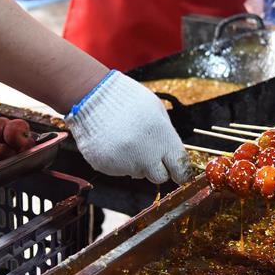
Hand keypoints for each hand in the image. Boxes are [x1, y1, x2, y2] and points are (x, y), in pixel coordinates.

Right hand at [64, 71, 191, 183]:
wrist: (93, 96)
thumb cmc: (128, 99)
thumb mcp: (157, 111)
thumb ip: (167, 135)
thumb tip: (172, 154)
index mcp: (163, 140)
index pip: (180, 169)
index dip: (181, 172)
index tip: (179, 172)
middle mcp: (145, 156)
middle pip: (160, 177)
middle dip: (157, 167)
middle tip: (149, 152)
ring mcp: (125, 163)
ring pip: (138, 172)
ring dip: (136, 161)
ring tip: (126, 138)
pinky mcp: (107, 167)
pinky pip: (119, 170)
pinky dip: (118, 160)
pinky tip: (114, 141)